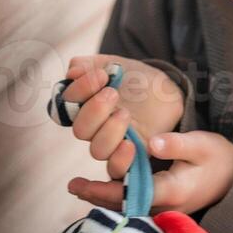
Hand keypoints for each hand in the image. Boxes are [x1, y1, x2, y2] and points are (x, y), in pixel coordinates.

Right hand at [63, 54, 184, 178]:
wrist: (165, 89)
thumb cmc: (134, 77)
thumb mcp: (112, 63)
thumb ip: (89, 65)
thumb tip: (71, 73)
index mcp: (83, 103)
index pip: (67, 103)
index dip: (79, 90)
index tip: (102, 74)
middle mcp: (93, 127)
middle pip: (81, 130)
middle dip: (94, 110)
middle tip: (112, 93)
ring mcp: (112, 143)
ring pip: (97, 150)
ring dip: (109, 131)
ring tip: (125, 113)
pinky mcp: (131, 155)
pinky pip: (117, 170)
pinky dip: (120, 160)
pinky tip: (129, 144)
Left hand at [68, 130, 232, 215]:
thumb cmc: (219, 158)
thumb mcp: (203, 144)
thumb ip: (177, 144)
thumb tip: (152, 142)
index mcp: (171, 191)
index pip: (131, 194)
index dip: (105, 190)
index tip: (83, 184)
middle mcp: (164, 206)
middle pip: (123, 206)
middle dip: (97, 197)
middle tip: (73, 185)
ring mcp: (165, 210)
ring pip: (127, 208)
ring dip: (104, 198)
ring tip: (80, 187)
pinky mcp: (165, 206)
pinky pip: (135, 206)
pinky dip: (117, 198)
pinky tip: (103, 189)